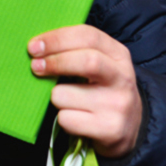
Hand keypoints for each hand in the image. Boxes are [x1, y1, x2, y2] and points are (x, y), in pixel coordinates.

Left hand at [29, 25, 142, 158]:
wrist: (131, 126)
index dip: (56, 39)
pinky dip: (62, 117)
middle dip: (55, 62)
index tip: (34, 46)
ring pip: (65, 94)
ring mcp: (118, 105)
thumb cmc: (103, 89)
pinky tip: (75, 117)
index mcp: (119, 54)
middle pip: (86, 61)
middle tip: (35, 66)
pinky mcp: (110, 129)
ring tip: (67, 100)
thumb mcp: (101, 63)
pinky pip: (66, 119)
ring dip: (56, 96)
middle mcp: (122, 78)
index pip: (88, 36)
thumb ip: (76, 51)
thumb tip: (38, 47)